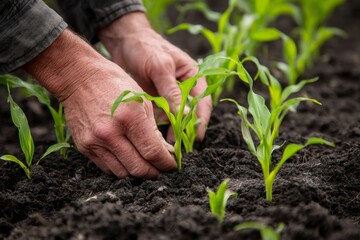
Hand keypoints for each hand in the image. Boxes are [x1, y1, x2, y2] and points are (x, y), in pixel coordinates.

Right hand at [23, 30, 176, 177]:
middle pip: (139, 169)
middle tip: (161, 168)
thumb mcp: (142, 100)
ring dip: (138, 173)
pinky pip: (107, 169)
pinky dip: (122, 168)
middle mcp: (111, 133)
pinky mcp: (84, 147)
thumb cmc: (115, 84)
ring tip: (147, 165)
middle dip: (155, 173)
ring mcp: (95, 142)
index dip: (166, 163)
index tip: (172, 164)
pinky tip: (129, 160)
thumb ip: (154, 129)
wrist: (78, 78)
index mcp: (130, 117)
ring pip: (123, 173)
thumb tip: (166, 152)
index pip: (153, 152)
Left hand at [98, 12, 211, 140]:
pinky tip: (155, 137)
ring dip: (172, 132)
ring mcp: (169, 97)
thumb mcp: (160, 67)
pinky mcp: (156, 102)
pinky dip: (159, 127)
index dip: (201, 122)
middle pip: (190, 115)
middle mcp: (184, 89)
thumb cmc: (147, 48)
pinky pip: (160, 118)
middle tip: (179, 148)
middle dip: (186, 131)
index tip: (196, 139)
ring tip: (166, 146)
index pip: (203, 103)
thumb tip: (183, 115)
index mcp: (194, 77)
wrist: (124, 42)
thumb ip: (171, 91)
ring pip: (175, 119)